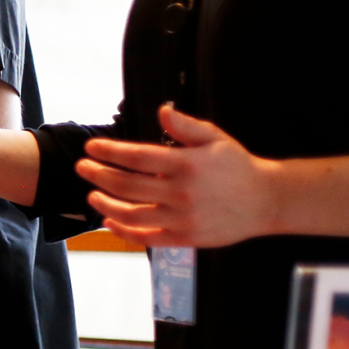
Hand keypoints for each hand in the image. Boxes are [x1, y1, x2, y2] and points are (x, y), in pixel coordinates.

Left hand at [77, 104, 279, 247]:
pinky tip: (109, 220)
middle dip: (99, 175)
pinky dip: (124, 230)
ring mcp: (182, 218)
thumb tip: (161, 110)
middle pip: (127, 185)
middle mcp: (180, 193)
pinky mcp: (185, 238)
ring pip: (132, 213)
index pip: (137, 157)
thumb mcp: (214, 138)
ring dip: (105, 204)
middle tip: (82, 168)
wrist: (266, 201)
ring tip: (92, 194)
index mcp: (186, 164)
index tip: (91, 148)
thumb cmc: (237, 166)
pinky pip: (147, 237)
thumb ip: (185, 126)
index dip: (109, 152)